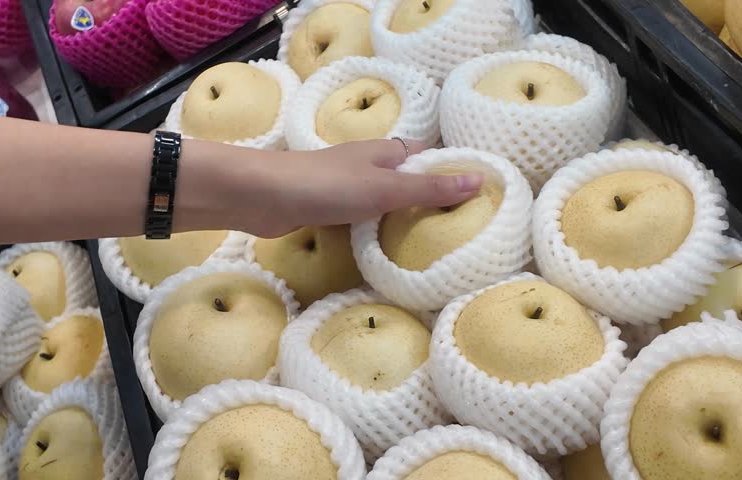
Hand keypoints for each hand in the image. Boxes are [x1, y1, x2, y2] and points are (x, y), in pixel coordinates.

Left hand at [182, 139, 484, 237]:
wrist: (262, 196)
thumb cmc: (327, 186)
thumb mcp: (386, 188)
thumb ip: (429, 188)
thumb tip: (478, 180)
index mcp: (385, 151)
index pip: (426, 155)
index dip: (449, 169)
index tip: (475, 195)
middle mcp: (366, 164)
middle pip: (405, 178)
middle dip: (426, 198)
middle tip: (456, 228)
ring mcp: (344, 187)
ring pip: (381, 200)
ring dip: (399, 216)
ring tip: (429, 243)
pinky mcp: (325, 208)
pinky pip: (359, 217)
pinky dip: (372, 229)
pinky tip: (383, 249)